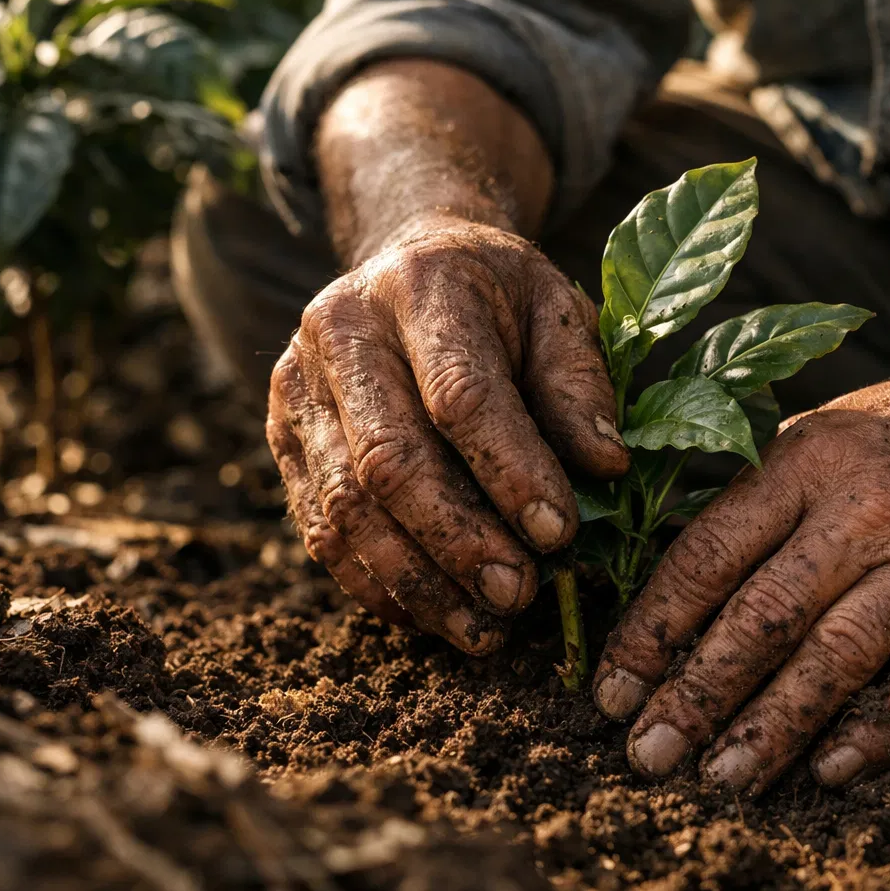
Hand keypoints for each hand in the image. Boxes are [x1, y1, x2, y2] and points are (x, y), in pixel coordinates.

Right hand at [266, 220, 629, 651]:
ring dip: (418, 581)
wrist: (412, 262)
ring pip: (345, 507)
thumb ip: (581, 386)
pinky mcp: (282, 438)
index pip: (461, 395)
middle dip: (459, 541)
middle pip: (390, 460)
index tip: (559, 534)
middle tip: (519, 595)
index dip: (511, 472)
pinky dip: (377, 584)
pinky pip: (320, 529)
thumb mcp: (560, 313)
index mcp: (422, 284)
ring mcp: (299, 387)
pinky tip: (433, 614)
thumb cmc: (502, 300)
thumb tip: (607, 467)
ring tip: (483, 629)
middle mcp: (341, 330)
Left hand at [590, 364, 889, 793]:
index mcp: (811, 459)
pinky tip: (834, 769)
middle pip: (765, 615)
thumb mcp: (828, 430)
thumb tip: (672, 582)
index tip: (612, 688)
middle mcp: (869, 509)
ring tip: (723, 779)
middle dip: (696, 693)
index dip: (654, 628)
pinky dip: (883, 729)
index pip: (711, 553)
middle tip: (648, 755)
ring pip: (839, 656)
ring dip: (774, 726)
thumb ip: (758, 499)